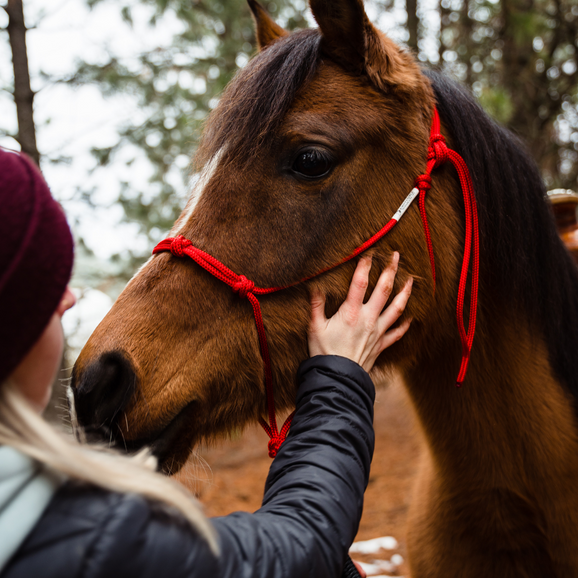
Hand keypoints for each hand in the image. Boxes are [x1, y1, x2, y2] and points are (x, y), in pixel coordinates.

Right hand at [308, 253, 411, 372]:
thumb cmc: (324, 353)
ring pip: (396, 308)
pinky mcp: (381, 345)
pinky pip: (397, 333)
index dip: (365, 265)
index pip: (360, 283)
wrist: (337, 379)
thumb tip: (315, 286)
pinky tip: (411, 316)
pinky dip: (405, 324)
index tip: (369, 251)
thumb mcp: (314, 327)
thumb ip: (316, 305)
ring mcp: (377, 332)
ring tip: (411, 280)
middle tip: (396, 256)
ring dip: (405, 293)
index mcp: (351, 312)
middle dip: (391, 271)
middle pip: (384, 290)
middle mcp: (368, 319)